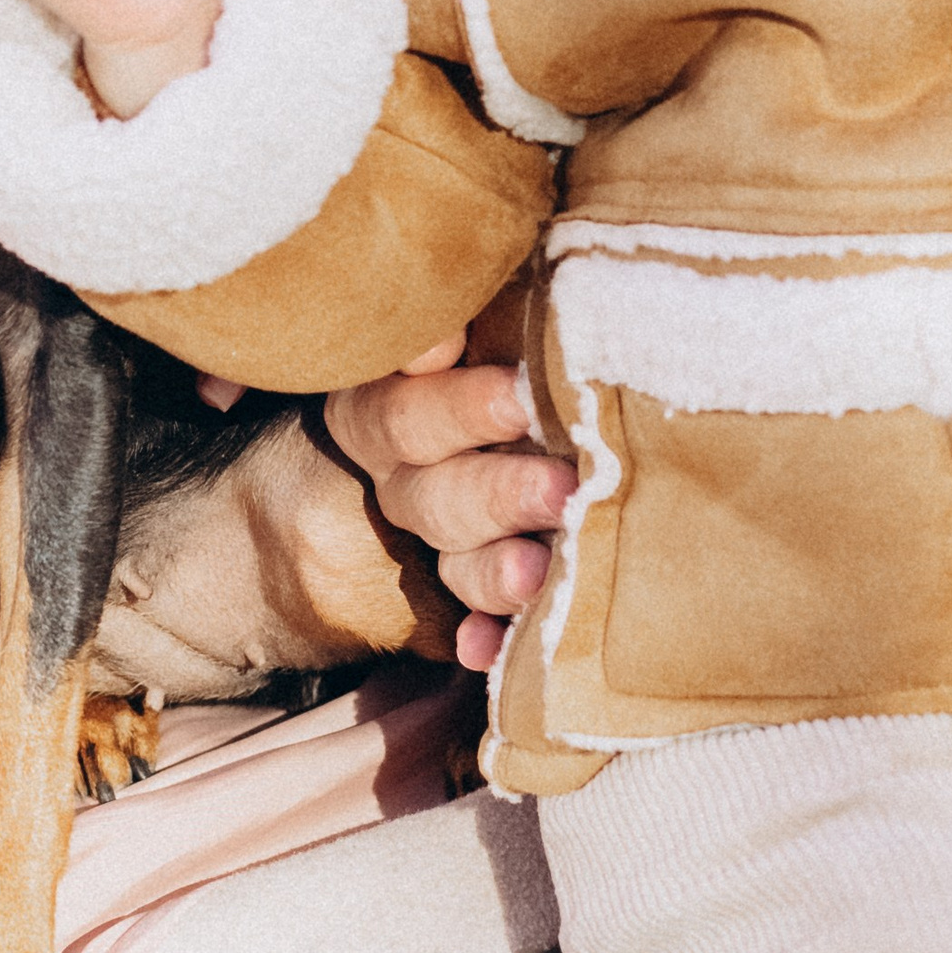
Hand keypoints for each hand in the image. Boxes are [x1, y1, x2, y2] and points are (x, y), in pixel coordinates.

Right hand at [325, 336, 573, 668]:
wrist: (555, 378)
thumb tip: (440, 338)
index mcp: (391, 401)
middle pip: (428, 494)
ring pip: (452, 561)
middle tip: (560, 486)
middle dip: (494, 492)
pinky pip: (471, 622)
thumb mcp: (492, 304)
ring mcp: (441, 535)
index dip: (451, 406)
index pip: (396, 412)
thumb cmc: (526, 328)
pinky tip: (492, 648)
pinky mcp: (477, 582)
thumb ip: (464, 313)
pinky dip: (485, 636)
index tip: (516, 390)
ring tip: (542, 567)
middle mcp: (406, 473)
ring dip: (493, 571)